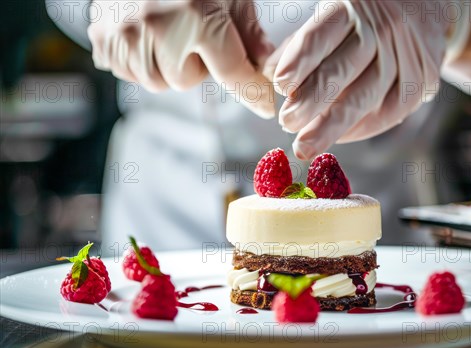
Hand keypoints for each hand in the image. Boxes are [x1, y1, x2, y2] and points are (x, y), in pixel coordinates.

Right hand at [88, 0, 274, 117]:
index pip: (232, 72)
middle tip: (189, 29)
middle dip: (193, 61)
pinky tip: (144, 32)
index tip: (265, 105)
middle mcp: (158, 28)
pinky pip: (129, 71)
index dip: (252, 91)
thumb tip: (266, 65)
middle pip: (184, 80)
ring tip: (165, 28)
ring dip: (165, 61)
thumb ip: (249, 32)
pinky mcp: (102, 37)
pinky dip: (140, 58)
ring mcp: (125, 35)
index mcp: (197, 17)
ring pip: (156, 79)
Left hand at [266, 1, 451, 158]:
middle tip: (287, 123)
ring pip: (365, 98)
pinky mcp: (421, 81)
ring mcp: (405, 56)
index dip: (299, 62)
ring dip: (331, 126)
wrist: (430, 6)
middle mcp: (382, 29)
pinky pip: (388, 113)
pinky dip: (361, 129)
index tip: (279, 86)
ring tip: (305, 145)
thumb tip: (267, 75)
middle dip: (310, 102)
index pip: (321, 35)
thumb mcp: (335, 12)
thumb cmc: (366, 16)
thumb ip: (303, 43)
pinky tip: (339, 138)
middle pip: (341, 71)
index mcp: (353, 5)